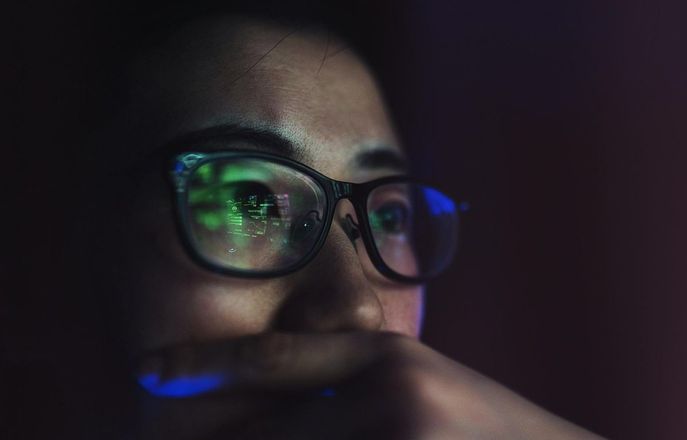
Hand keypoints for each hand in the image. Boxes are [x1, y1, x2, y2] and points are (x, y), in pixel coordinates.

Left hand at [135, 332, 603, 438]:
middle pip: (264, 434)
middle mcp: (393, 395)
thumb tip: (272, 406)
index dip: (203, 363)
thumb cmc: (483, 427)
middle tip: (179, 435)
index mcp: (390, 356)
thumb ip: (348, 386)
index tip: (149, 372)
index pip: (274, 358)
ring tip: (249, 436)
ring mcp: (401, 439)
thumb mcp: (419, 385)